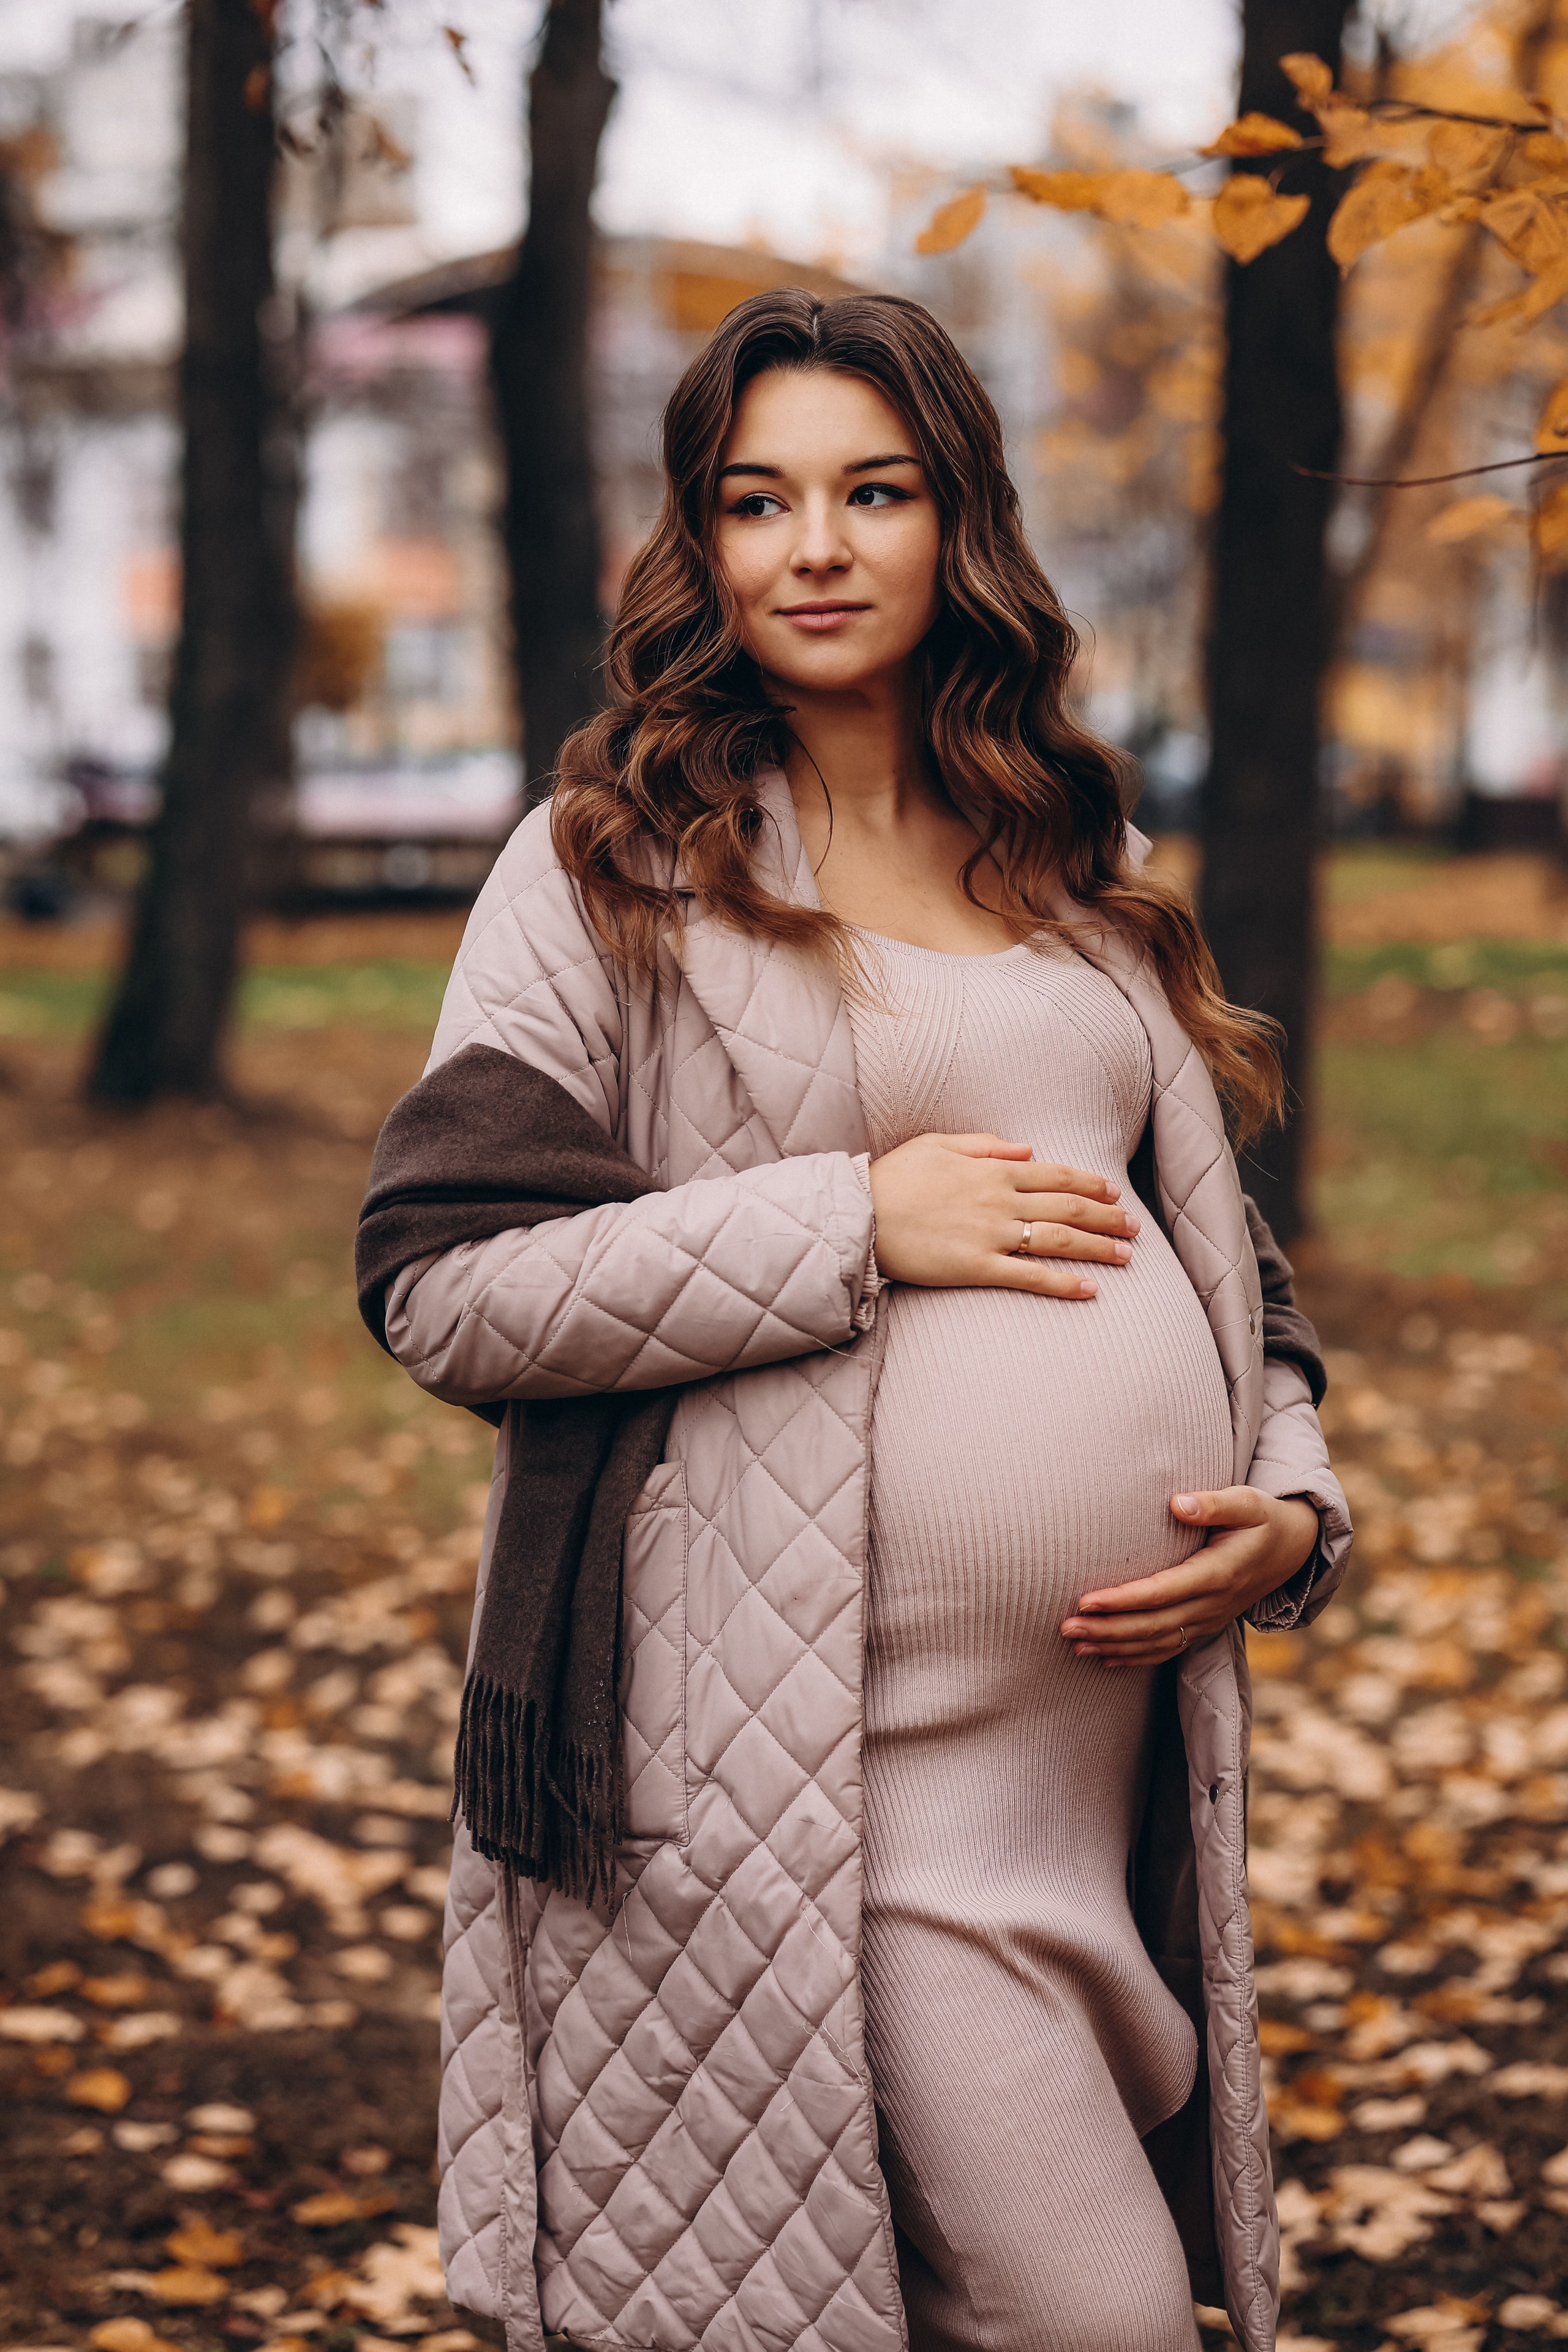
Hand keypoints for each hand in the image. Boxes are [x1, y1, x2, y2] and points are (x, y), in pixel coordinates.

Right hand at [867, 1132, 1137, 1298]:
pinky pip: (1029, 1276)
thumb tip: (1028, 1149)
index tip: (1114, 1192)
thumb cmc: (892, 1179)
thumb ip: (985, 1144)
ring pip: (1058, 1239)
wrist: (858, 1215)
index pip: (1055, 1175)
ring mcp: (991, 1234)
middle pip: (1067, 1206)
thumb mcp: (936, 1144)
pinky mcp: (977, 1266)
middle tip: (1134, 1226)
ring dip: (1097, 1247)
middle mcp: (999, 1200)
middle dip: (1107, 1216)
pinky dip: (1062, 1283)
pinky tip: (1089, 1290)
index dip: (1090, 1183)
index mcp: (992, 1170)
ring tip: (1126, 1256)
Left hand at [1059, 1488, 1320, 1664]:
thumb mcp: (1248, 1502)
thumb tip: (1177, 1503)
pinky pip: (1169, 1648)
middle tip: (1066, 1628)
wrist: (1293, 1549)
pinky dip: (1137, 1657)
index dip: (1123, 1600)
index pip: (1161, 1593)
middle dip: (1108, 1630)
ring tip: (1075, 1646)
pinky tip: (1106, 1659)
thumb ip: (1213, 1503)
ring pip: (1157, 1643)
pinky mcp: (1207, 1625)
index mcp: (1217, 1574)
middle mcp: (1212, 1604)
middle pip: (1153, 1625)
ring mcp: (1210, 1620)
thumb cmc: (1263, 1518)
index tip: (1086, 1601)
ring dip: (1115, 1647)